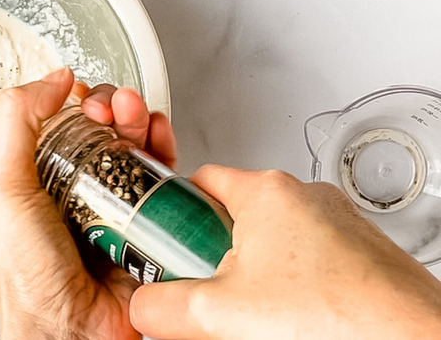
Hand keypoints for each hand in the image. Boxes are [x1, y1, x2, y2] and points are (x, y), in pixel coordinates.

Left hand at [0, 67, 175, 338]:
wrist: (70, 330)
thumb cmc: (29, 275)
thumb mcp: (3, 186)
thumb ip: (14, 123)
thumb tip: (49, 80)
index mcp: (38, 178)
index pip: (62, 122)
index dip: (77, 101)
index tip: (84, 97)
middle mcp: (77, 190)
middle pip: (104, 130)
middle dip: (115, 105)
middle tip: (114, 107)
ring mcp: (115, 208)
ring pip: (137, 149)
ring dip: (142, 121)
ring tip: (139, 116)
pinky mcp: (149, 226)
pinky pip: (165, 183)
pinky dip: (168, 153)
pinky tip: (161, 140)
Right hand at [129, 165, 440, 338]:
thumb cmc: (337, 315)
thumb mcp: (217, 314)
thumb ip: (161, 307)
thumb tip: (143, 309)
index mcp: (264, 190)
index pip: (197, 182)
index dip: (172, 216)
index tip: (163, 247)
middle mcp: (304, 196)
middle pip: (233, 217)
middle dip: (213, 258)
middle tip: (208, 295)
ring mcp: (338, 224)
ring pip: (272, 243)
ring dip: (252, 276)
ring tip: (252, 318)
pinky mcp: (361, 254)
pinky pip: (307, 262)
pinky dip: (291, 289)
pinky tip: (289, 323)